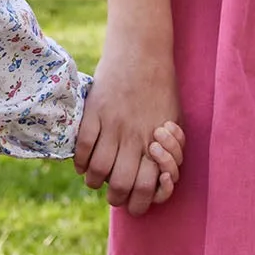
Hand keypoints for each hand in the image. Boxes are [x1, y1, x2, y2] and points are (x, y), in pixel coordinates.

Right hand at [75, 51, 185, 216]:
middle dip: (115, 198)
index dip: (138, 203)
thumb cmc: (162, 89)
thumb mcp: (174, 119)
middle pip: (121, 184)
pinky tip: (83, 164)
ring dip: (95, 182)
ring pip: (99, 170)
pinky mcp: (95, 111)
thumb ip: (168, 150)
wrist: (143, 52)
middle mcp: (135, 137)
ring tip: (95, 180)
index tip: (133, 202)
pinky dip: (80, 161)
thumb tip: (157, 177)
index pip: (147, 188)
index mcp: (157, 142)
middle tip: (112, 195)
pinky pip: (83, 146)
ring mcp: (113, 124)